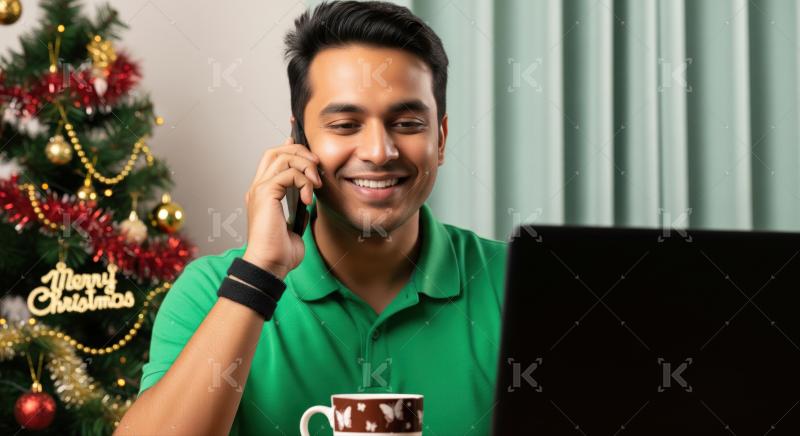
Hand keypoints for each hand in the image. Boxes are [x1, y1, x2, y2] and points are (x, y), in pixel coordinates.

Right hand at [242, 128, 321, 278]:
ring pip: (282, 156)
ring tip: (315, 184)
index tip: (310, 150)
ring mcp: (259, 190)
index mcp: (263, 193)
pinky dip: (302, 181)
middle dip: (300, 152)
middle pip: (276, 151)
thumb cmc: (281, 252)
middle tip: (317, 166)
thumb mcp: (297, 223)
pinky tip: (308, 198)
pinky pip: (287, 173)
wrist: (270, 266)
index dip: (290, 147)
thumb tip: (312, 195)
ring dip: (305, 165)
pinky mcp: (264, 194)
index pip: (273, 159)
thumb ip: (301, 206)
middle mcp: (258, 188)